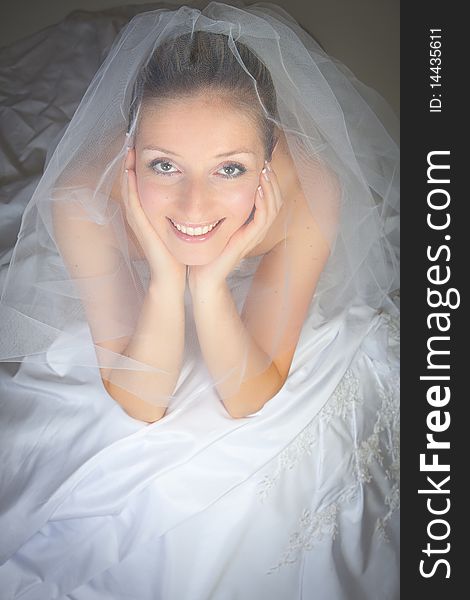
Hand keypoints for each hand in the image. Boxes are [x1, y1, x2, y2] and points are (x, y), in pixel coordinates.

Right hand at [122, 148, 186, 288]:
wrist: (174, 275)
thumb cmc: (180, 251)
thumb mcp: (183, 222)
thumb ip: (187, 207)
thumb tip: (200, 192)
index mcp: (151, 210)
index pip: (145, 180)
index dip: (145, 161)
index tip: (149, 140)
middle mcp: (142, 212)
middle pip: (131, 179)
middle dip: (132, 159)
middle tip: (133, 136)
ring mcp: (139, 219)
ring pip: (128, 187)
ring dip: (126, 166)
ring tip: (128, 146)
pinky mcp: (140, 226)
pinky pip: (132, 201)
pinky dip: (128, 185)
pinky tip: (129, 169)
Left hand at [188, 161, 282, 292]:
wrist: (202, 274)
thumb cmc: (206, 249)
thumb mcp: (214, 222)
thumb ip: (218, 205)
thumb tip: (213, 183)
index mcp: (251, 223)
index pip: (268, 198)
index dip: (267, 180)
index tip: (260, 162)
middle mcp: (257, 229)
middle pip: (275, 199)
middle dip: (272, 179)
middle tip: (265, 162)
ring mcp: (255, 235)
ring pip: (273, 206)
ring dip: (270, 187)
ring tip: (265, 171)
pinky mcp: (249, 240)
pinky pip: (263, 218)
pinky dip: (263, 202)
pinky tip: (258, 189)